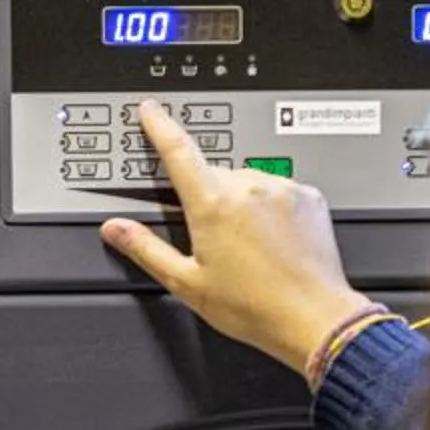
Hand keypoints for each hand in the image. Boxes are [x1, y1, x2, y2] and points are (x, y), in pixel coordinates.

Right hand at [100, 100, 369, 374]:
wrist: (313, 317)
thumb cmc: (254, 306)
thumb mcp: (187, 282)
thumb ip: (146, 249)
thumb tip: (115, 229)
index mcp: (213, 204)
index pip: (178, 150)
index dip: (159, 126)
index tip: (150, 111)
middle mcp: (248, 187)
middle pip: (214, 175)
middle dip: (208, 198)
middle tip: (214, 241)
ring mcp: (281, 189)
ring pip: (248, 182)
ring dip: (241, 203)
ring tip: (249, 248)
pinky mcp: (308, 196)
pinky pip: (279, 191)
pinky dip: (271, 208)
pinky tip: (272, 241)